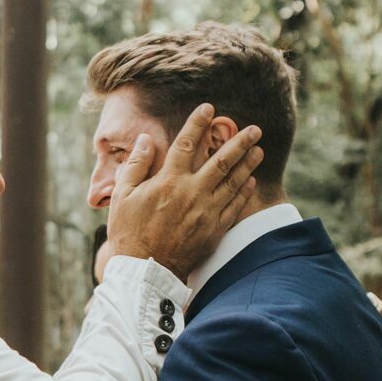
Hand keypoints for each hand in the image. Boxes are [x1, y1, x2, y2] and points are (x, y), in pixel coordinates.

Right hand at [107, 104, 262, 281]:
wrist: (145, 271)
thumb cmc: (129, 232)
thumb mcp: (123, 196)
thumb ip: (136, 165)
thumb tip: (144, 140)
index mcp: (169, 180)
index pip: (187, 143)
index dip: (198, 123)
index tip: (209, 108)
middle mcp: (192, 192)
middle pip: (221, 160)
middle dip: (239, 142)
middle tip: (254, 129)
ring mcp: (207, 212)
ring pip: (233, 182)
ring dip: (248, 164)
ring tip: (259, 150)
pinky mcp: (214, 230)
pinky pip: (235, 207)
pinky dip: (244, 192)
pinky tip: (250, 181)